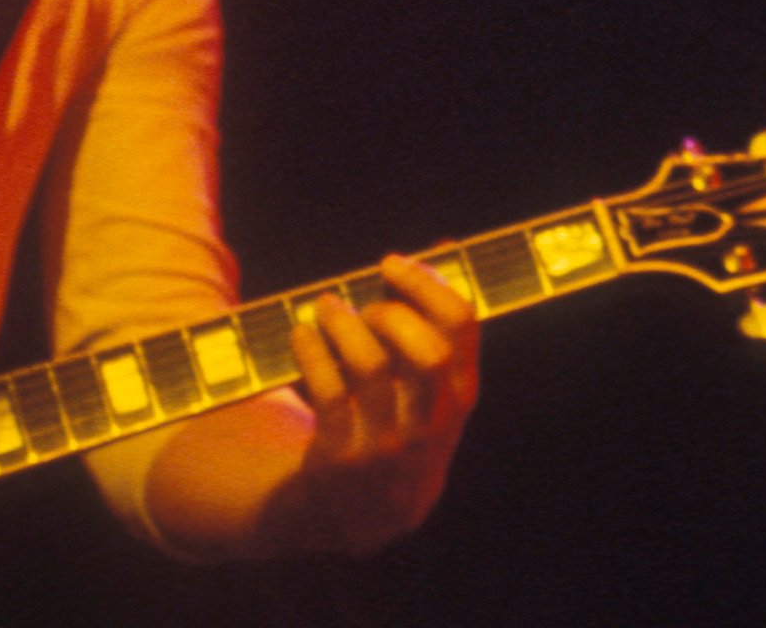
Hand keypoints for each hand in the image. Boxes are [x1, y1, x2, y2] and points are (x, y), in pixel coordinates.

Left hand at [284, 255, 481, 551]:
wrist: (366, 519)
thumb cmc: (402, 432)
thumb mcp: (433, 392)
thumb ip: (436, 327)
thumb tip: (443, 248)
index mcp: (461, 396)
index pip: (462, 324)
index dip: (426, 283)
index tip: (392, 265)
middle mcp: (432, 422)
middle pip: (427, 348)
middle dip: (391, 312)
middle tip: (363, 303)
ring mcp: (388, 444)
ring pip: (370, 365)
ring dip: (342, 324)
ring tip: (324, 307)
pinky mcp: (341, 458)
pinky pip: (326, 392)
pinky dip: (312, 352)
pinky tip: (303, 335)